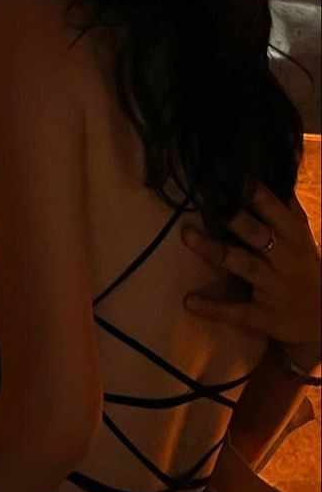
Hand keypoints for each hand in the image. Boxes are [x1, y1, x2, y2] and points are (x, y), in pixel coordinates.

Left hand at [181, 184, 320, 371]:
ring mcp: (272, 288)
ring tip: (187, 235)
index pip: (277, 211)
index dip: (257, 194)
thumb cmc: (304, 272)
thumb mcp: (302, 240)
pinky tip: (189, 301)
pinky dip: (212, 307)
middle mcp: (284, 260)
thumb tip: (274, 175)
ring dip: (213, 250)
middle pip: (257, 234)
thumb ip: (287, 213)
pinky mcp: (262, 316)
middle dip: (234, 219)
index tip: (235, 177)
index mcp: (295, 239)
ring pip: (242, 265)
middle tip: (207, 202)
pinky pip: (235, 311)